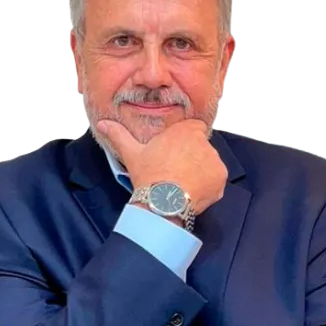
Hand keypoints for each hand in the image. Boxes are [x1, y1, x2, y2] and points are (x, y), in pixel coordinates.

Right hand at [96, 119, 227, 214]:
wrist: (163, 201)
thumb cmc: (150, 175)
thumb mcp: (132, 153)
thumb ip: (120, 135)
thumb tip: (104, 124)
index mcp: (185, 131)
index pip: (193, 127)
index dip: (185, 140)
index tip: (176, 150)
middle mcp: (204, 142)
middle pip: (201, 147)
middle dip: (192, 156)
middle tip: (176, 170)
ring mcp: (214, 160)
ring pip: (209, 163)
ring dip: (200, 171)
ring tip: (182, 183)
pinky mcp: (220, 178)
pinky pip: (216, 180)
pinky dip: (208, 185)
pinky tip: (191, 190)